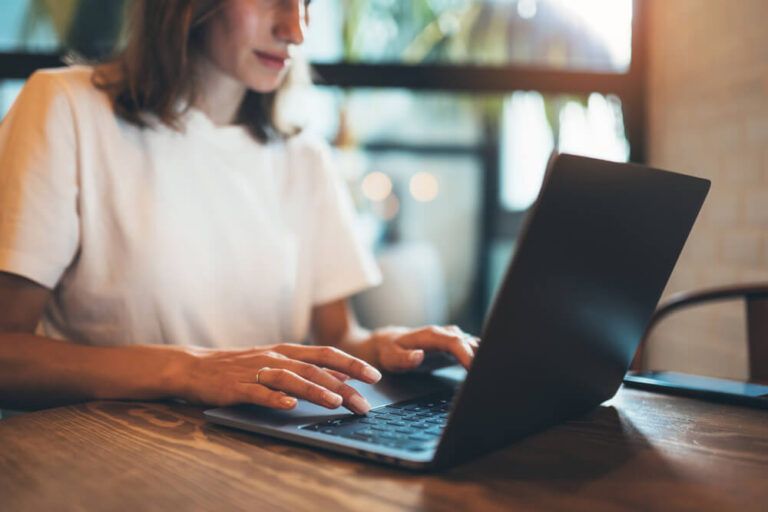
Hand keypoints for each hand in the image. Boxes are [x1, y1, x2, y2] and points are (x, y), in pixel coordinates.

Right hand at [177, 343, 381, 413]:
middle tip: (363, 403)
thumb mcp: (276, 363)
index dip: (352, 364)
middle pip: (315, 368)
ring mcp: (257, 371)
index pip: (326, 354)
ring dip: (315, 390)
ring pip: (291, 379)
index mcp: (287, 351)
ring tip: (335, 402)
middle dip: (343, 385)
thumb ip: (305, 369)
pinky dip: (276, 398)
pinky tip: (290, 405)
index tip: (374, 376)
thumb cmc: (241, 367)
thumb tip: (339, 378)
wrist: (196, 367)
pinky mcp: (238, 387)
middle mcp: (276, 358)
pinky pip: (259, 392)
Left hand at [369, 325, 479, 372]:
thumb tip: (418, 356)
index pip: (454, 342)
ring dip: (483, 357)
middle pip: (469, 343)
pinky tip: (485, 371)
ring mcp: (450, 339)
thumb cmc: (389, 351)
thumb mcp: (390, 357)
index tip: (475, 369)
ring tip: (490, 376)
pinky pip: (472, 349)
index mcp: (430, 335)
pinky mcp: (454, 346)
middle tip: (488, 377)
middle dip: (481, 357)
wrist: (388, 343)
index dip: (467, 354)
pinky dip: (480, 358)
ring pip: (473, 344)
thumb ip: (403, 358)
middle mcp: (444, 334)